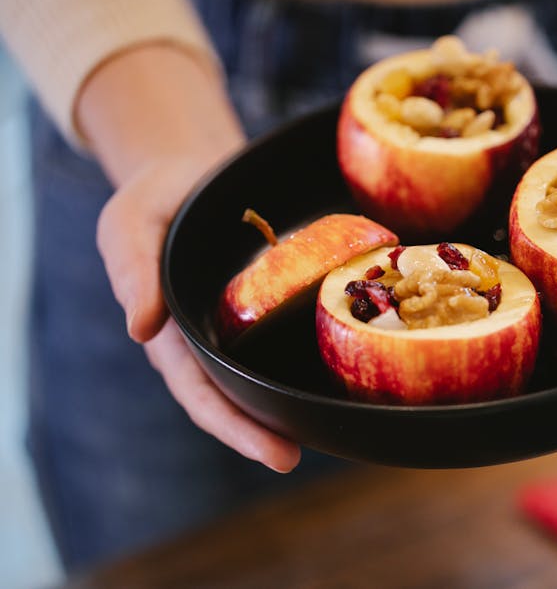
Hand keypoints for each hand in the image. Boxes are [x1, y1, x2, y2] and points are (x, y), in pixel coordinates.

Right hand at [81, 44, 300, 471]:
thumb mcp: (131, 223)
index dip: (234, 427)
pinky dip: (316, 354)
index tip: (275, 454)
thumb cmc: (158, 198)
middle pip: (239, 397)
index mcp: (175, 334)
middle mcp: (212, 340)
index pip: (202, 393)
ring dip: (297, 402)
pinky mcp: (274, 304)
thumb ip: (132, 269)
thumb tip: (140, 329)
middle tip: (301, 457)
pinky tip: (354, 364)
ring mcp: (245, 326)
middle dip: (265, 432)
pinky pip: (293, 335)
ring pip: (270, 373)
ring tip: (336, 429)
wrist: (197, 170)